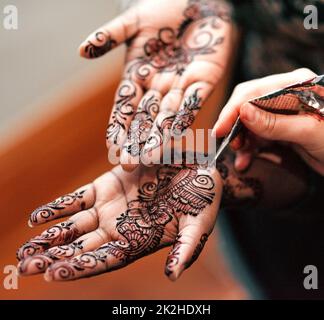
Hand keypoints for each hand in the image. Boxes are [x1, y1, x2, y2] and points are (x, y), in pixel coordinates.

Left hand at [17, 160, 220, 280]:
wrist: (197, 170)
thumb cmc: (202, 199)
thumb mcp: (198, 224)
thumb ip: (185, 249)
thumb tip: (173, 276)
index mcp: (140, 241)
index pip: (106, 260)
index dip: (83, 268)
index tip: (56, 274)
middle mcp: (120, 228)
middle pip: (82, 248)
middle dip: (54, 259)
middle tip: (26, 267)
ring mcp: (110, 207)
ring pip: (73, 226)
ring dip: (49, 238)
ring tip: (25, 250)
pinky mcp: (106, 185)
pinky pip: (76, 199)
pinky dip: (57, 208)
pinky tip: (36, 219)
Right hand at [79, 0, 232, 169]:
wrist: (199, 0)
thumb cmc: (164, 8)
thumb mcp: (133, 22)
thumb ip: (110, 36)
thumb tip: (81, 51)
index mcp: (138, 76)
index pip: (124, 106)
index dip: (117, 126)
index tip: (110, 146)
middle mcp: (157, 87)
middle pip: (144, 118)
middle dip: (136, 141)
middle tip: (128, 163)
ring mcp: (179, 86)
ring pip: (167, 115)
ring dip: (158, 136)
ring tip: (149, 156)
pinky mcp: (203, 80)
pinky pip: (193, 101)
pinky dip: (185, 115)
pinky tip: (177, 133)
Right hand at [212, 68, 323, 174]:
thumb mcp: (309, 133)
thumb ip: (275, 123)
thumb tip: (243, 112)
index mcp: (295, 85)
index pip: (253, 92)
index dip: (233, 111)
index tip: (218, 130)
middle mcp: (286, 94)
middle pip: (247, 105)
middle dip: (235, 126)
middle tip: (229, 144)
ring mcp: (282, 111)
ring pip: (249, 122)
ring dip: (241, 140)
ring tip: (241, 156)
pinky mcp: (280, 127)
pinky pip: (257, 135)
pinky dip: (250, 148)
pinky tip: (246, 161)